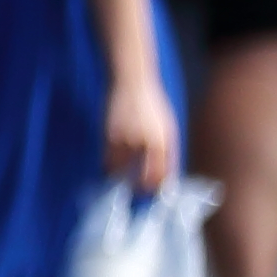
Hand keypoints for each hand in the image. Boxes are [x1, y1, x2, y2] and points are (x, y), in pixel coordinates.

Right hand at [102, 71, 178, 195]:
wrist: (133, 83)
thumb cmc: (153, 106)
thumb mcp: (168, 129)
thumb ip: (169, 153)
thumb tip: (168, 177)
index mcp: (162, 141)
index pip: (159, 175)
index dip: (156, 187)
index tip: (153, 193)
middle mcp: (143, 143)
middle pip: (141, 177)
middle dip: (140, 188)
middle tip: (138, 191)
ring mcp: (124, 139)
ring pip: (121, 171)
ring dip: (121, 177)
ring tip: (122, 179)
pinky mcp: (108, 136)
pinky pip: (108, 161)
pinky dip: (110, 167)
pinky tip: (112, 167)